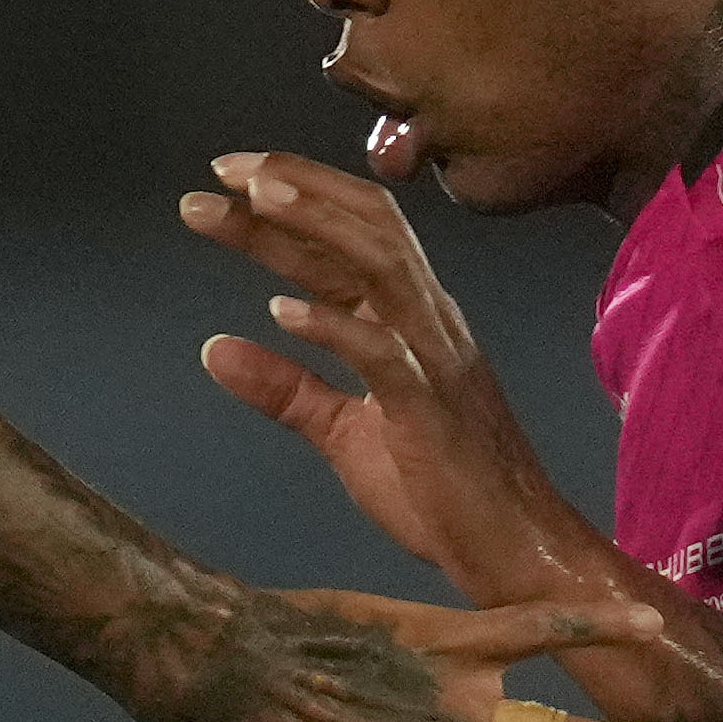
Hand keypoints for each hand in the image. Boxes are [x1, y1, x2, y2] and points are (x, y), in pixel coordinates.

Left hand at [184, 146, 583, 597]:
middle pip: (363, 228)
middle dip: (294, 189)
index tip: (222, 183)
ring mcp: (434, 359)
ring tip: (254, 199)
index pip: (344, 240)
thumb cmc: (437, 492)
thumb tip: (213, 347)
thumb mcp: (341, 433)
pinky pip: (384, 353)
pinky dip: (334, 326)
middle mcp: (426, 321)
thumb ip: (284, 388)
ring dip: (315, 227)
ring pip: (379, 264)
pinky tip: (282, 310)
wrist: (509, 552)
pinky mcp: (432, 408)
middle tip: (221, 169)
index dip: (286, 205)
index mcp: (405, 322)